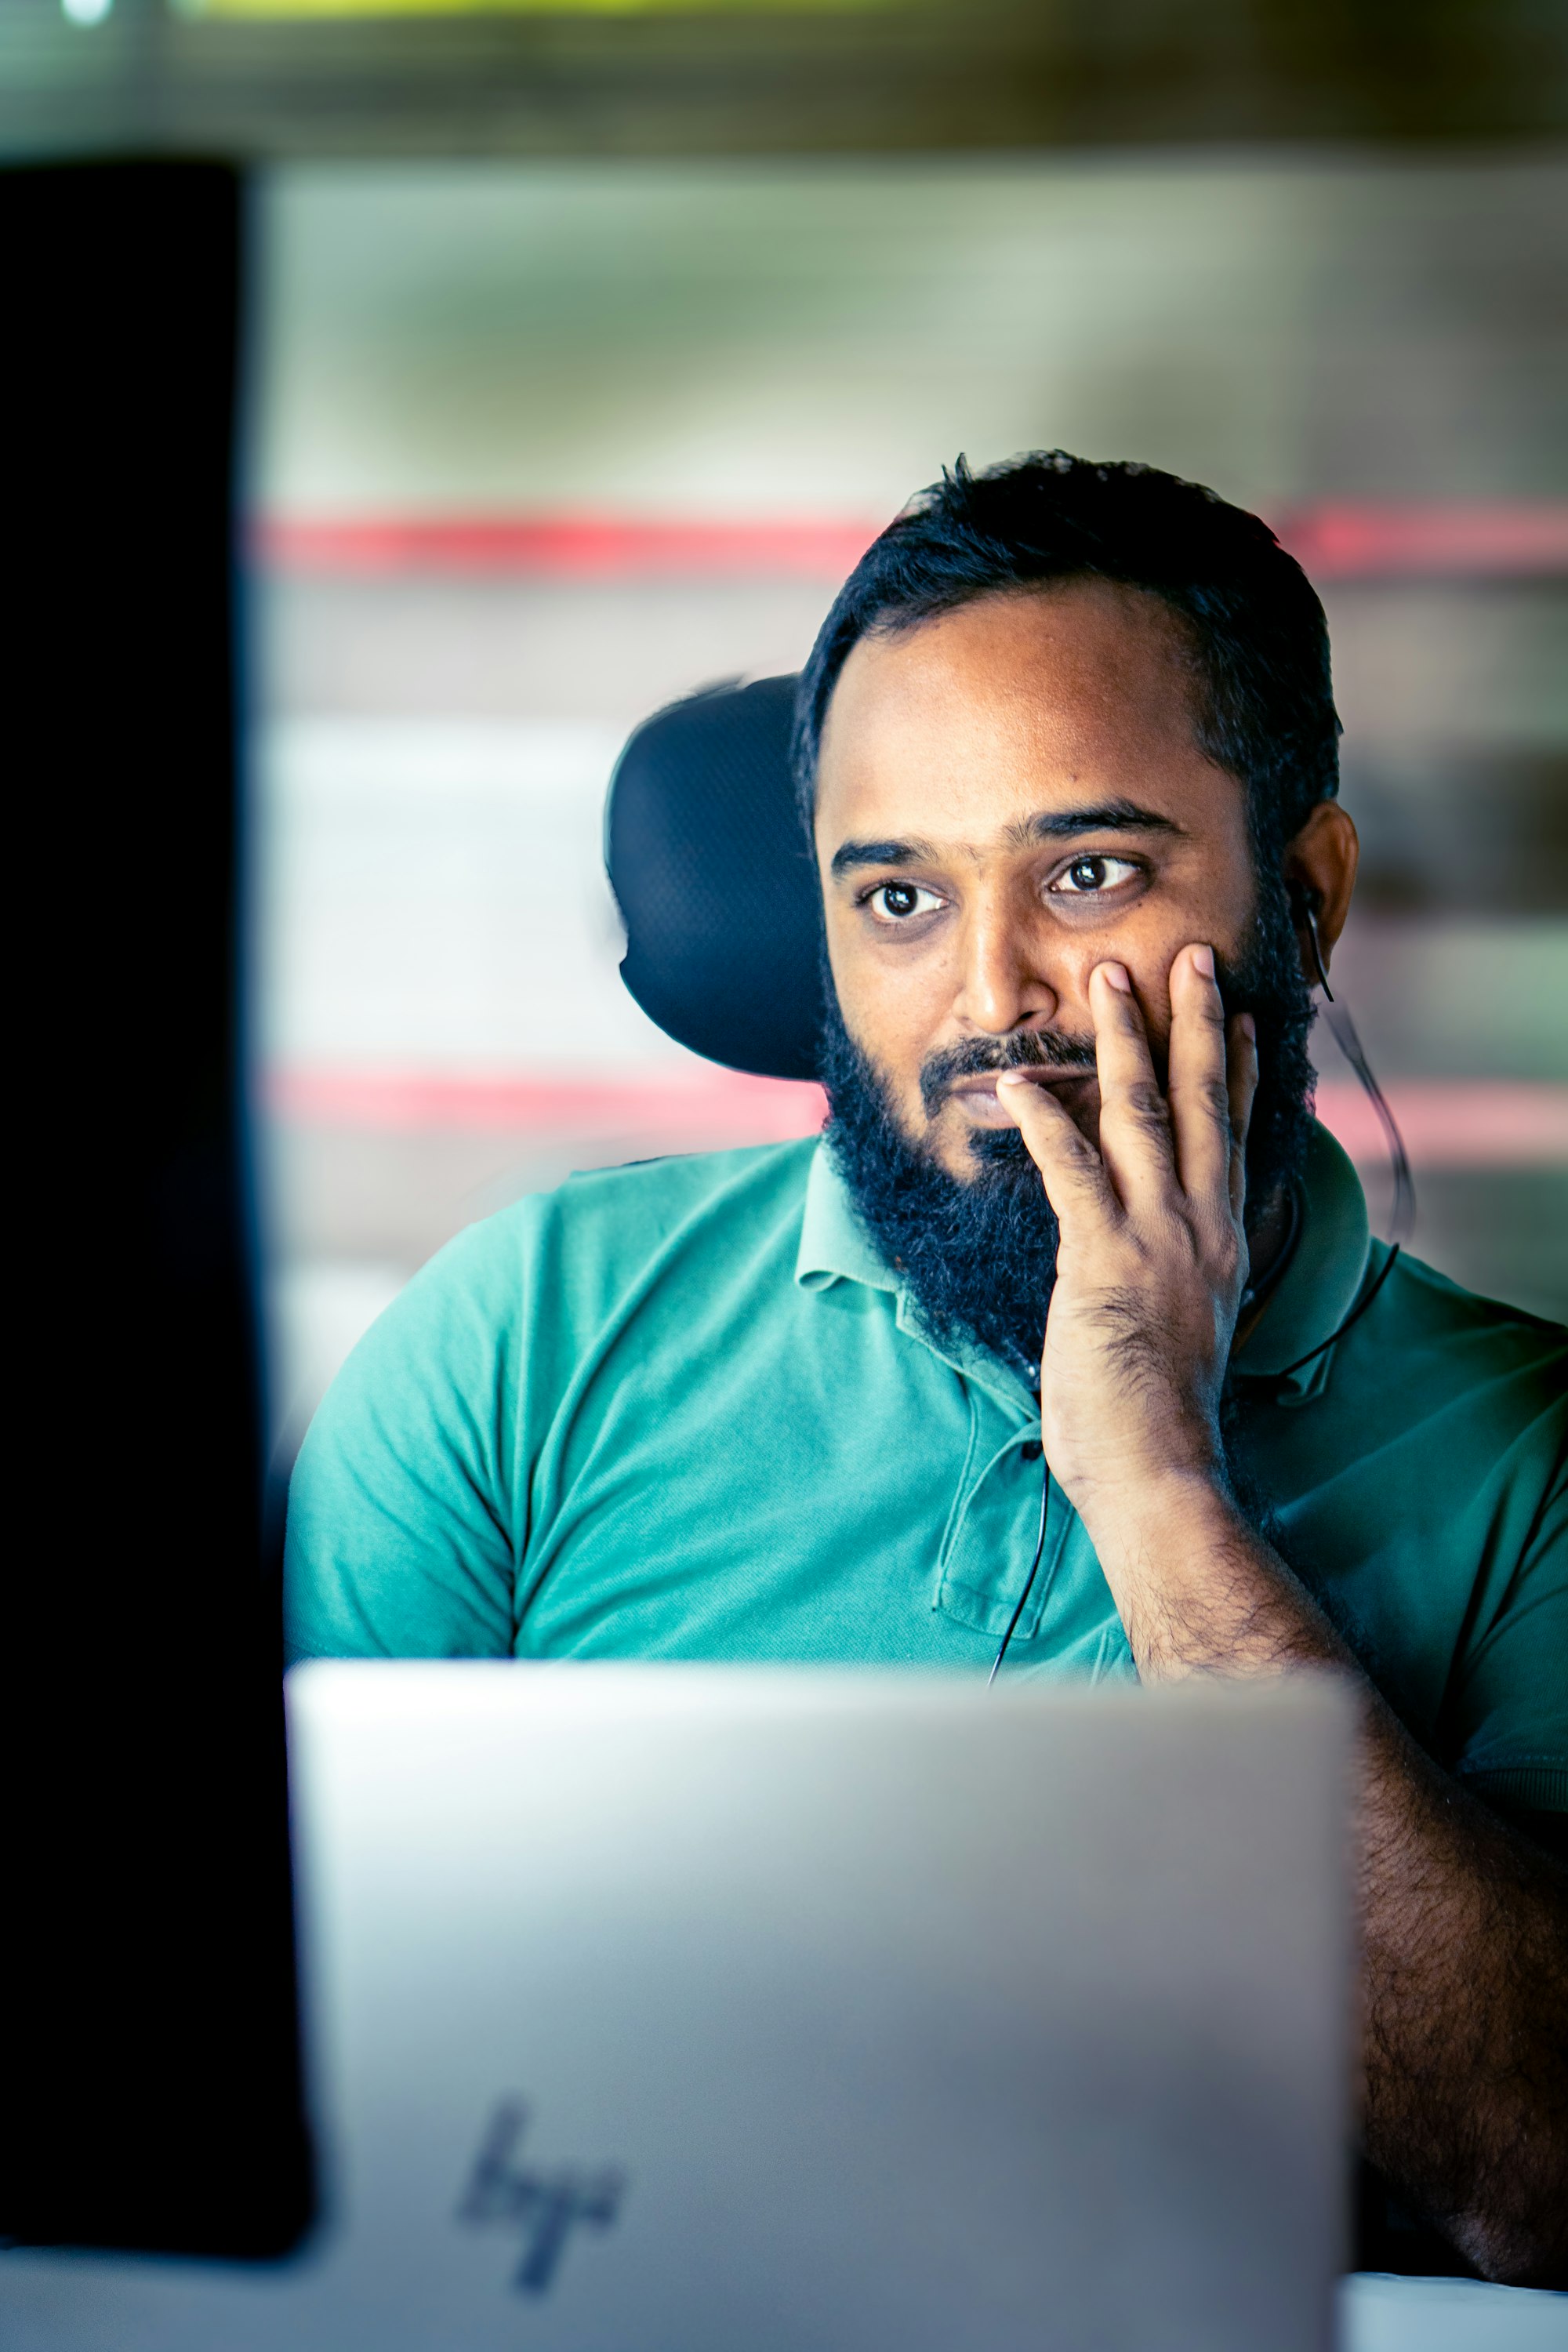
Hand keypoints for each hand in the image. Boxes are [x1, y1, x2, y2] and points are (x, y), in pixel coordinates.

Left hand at [996, 943, 1256, 1544]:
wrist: (1159, 1461)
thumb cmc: (1160, 1416)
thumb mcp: (1188, 1334)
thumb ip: (1175, 1283)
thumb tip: (1158, 1269)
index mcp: (1223, 1242)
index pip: (1239, 1135)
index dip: (1240, 1069)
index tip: (1242, 1015)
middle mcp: (1202, 1226)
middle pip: (1205, 1101)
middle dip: (1195, 1022)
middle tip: (1190, 958)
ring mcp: (1157, 1235)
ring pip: (1146, 1113)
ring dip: (1124, 1040)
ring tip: (1107, 979)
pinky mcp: (1105, 1256)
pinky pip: (1073, 1169)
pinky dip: (1044, 1121)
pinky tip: (1018, 1081)